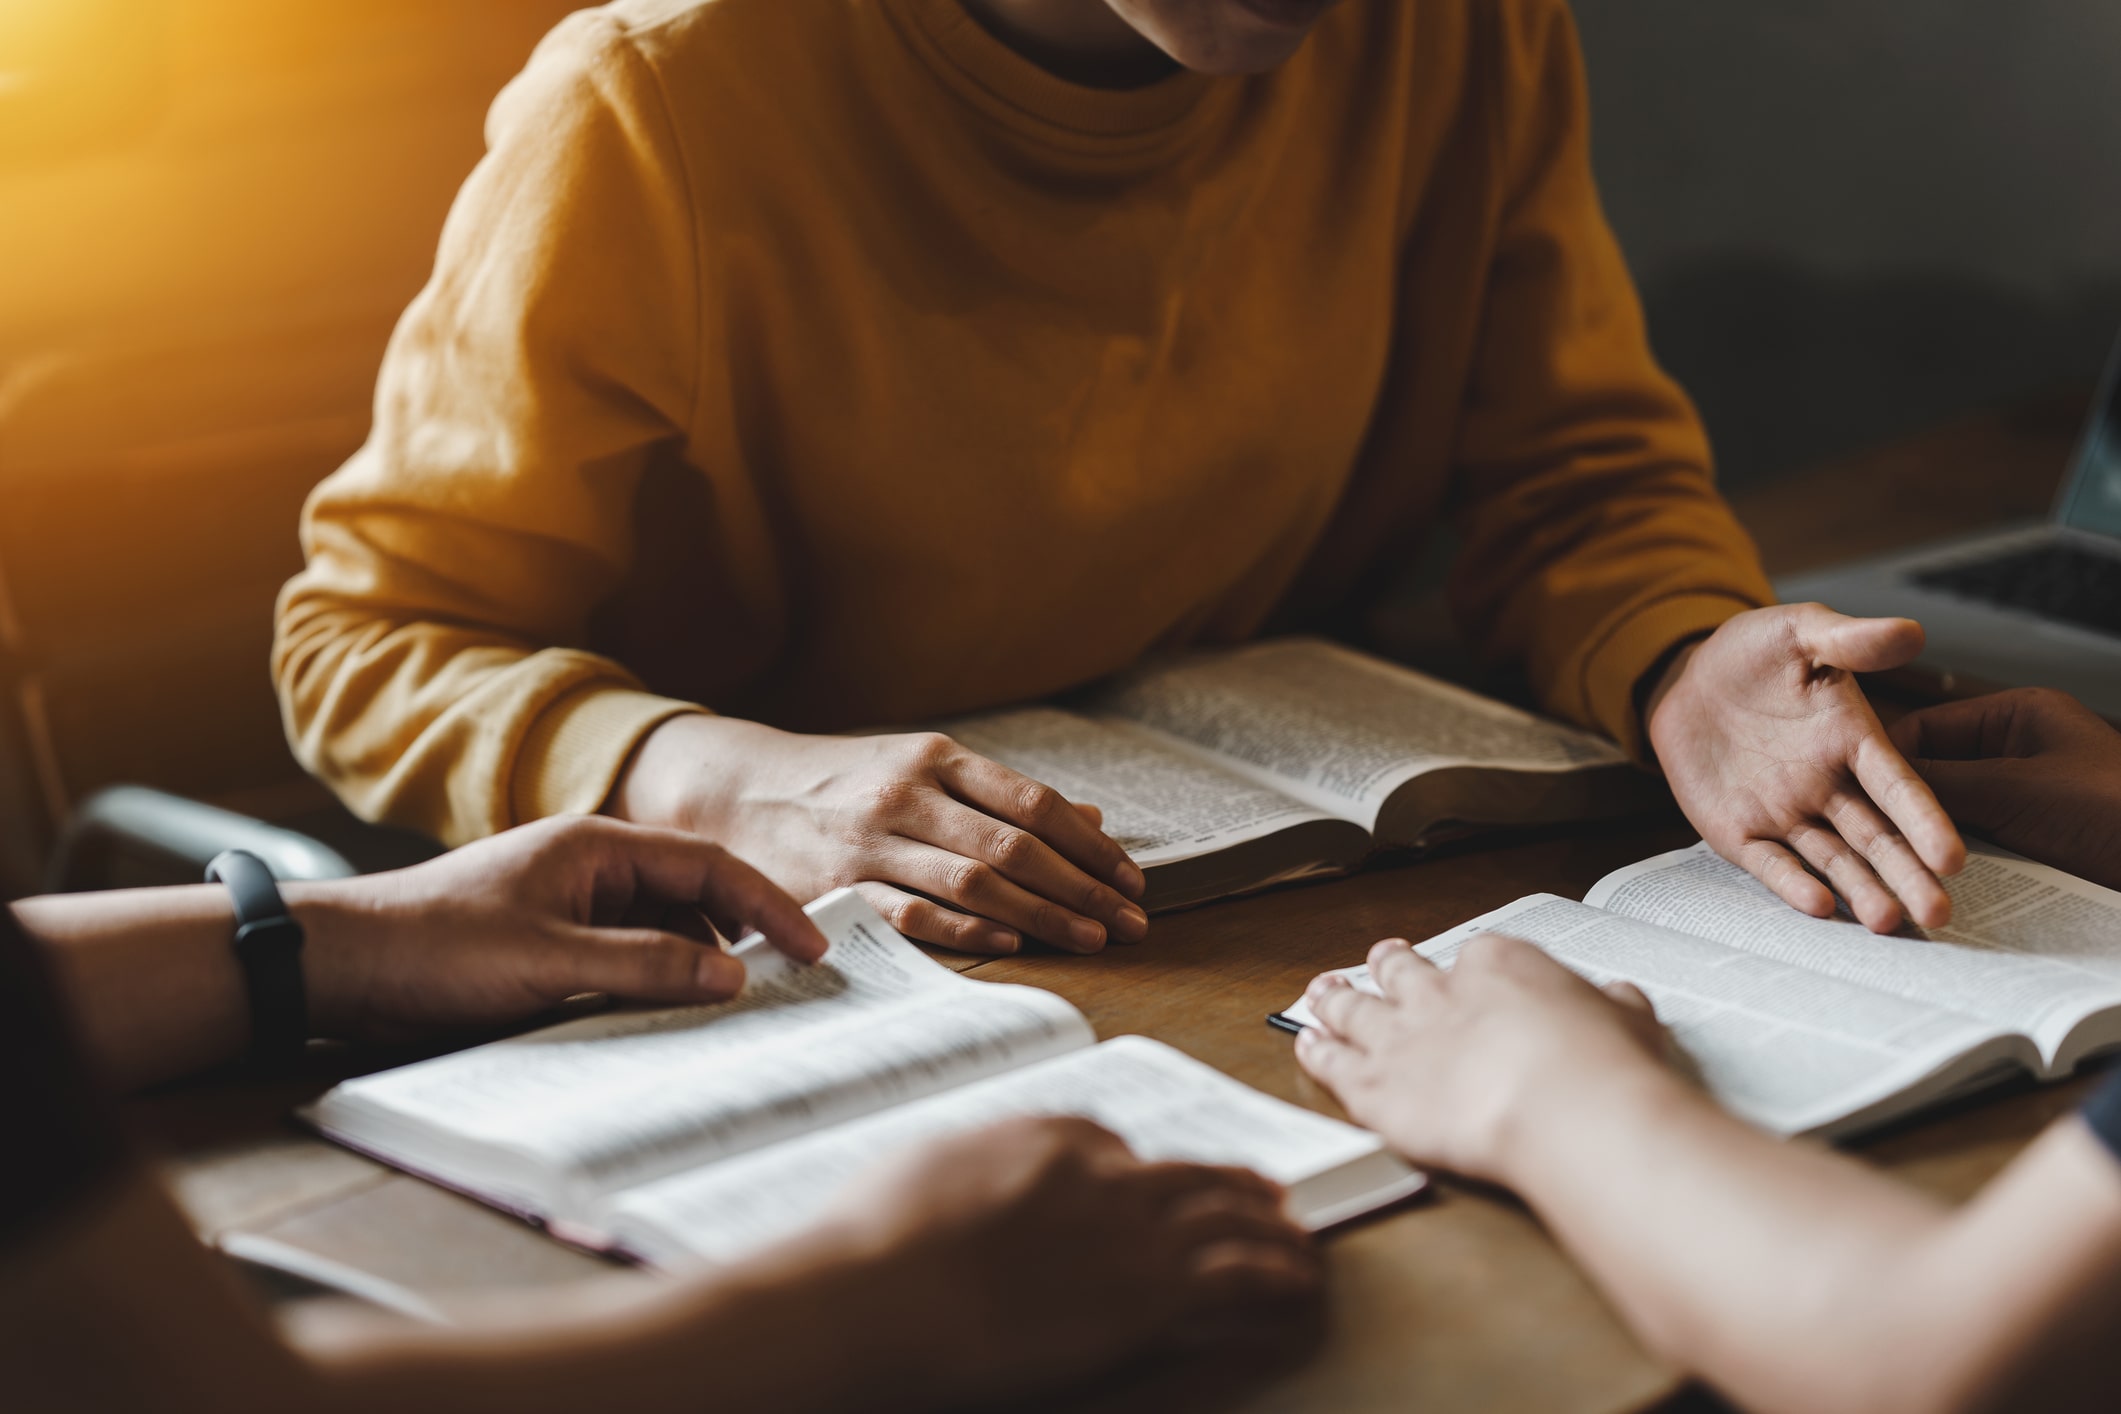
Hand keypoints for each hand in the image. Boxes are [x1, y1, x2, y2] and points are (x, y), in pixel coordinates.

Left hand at [295, 815, 827, 1042]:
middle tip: (789, 985)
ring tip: (735, 1011)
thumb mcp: (550, 960)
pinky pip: (624, 960)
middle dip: (743, 936)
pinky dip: (656, 984)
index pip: (710, 865)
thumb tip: (734, 975)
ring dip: (698, 965)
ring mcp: (569, 907)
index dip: (769, 905)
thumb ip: (646, 965)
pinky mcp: (547, 946)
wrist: (341, 966)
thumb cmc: (435, 947)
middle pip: (693, 896)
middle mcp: (590, 869)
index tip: (813, 949)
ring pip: (661, 931)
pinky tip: (671, 1019)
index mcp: (597, 846)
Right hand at [608, 715, 1148, 954]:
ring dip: (1042, 917)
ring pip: (975, 881)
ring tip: (1092, 940)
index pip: (1034, 802)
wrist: (736, 789)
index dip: (1090, 845)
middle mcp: (908, 796)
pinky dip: (967, 930)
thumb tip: (1092, 819)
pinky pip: (914, 913)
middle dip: (1083, 889)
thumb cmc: (844, 782)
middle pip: (1016, 846)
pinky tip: (1011, 946)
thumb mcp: (921, 766)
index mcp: (935, 758)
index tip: (1131, 879)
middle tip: (1132, 923)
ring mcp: (872, 843)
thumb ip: (1001, 795)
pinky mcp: (839, 887)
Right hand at [810, 1115, 1318, 1404]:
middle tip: (1266, 1194)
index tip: (1157, 1189)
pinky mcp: (1152, 1289)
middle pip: (1187, 1174)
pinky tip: (1298, 1280)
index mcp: (1047, 1134)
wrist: (883, 1294)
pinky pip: (1239, 1272)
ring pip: (1228, 1215)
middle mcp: (1102, 1171)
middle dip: (1232, 1183)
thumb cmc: (876, 1240)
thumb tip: (977, 1176)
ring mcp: (1133, 1229)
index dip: (1142, 1173)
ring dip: (1270, 1227)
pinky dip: (1277, 1273)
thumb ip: (974, 1165)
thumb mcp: (926, 1166)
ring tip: (1298, 1238)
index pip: (1112, 1144)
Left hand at [1294, 935, 1670, 1181]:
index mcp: (1497, 965)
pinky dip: (1316, 1052)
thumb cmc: (1600, 1065)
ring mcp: (1400, 1038)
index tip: (1465, 973)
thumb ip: (1612, 1007)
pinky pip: (1333, 1063)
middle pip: (1401, 971)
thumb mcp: (1627, 1021)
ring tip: (1320, 990)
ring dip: (1334, 998)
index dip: (1465, 968)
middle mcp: (1438, 993)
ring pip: (1353, 1008)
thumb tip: (1619, 1000)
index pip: (1475, 956)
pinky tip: (1305, 1045)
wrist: (1561, 1106)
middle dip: (1388, 964)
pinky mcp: (1375, 1087)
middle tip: (1379, 958)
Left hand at [1645, 603, 1964, 932]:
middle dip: (1907, 875)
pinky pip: (1770, 863)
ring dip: (1860, 891)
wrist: (1690, 677)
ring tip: (1887, 923)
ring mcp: (1787, 813)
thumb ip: (1851, 640)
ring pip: (1832, 860)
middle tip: (1938, 914)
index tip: (1952, 857)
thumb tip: (1911, 632)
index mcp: (1853, 742)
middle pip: (1876, 837)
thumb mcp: (1801, 633)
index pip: (1898, 787)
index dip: (1924, 820)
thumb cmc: (1756, 653)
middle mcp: (1829, 786)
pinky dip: (1792, 883)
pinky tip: (1817, 906)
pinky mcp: (1741, 831)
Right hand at [1890, 688, 2120, 891]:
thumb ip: (1943, 783)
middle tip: (1874, 834)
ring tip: (1902, 862)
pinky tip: (1936, 879)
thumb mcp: (2016, 791)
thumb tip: (1876, 787)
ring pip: (1953, 812)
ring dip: (1931, 838)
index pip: (1924, 726)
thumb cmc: (2119, 811)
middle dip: (1907, 805)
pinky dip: (1958, 859)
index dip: (1886, 760)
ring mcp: (2025, 794)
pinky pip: (1978, 843)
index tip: (1856, 792)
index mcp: (2017, 716)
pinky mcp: (2033, 836)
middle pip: (1935, 771)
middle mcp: (2017, 749)